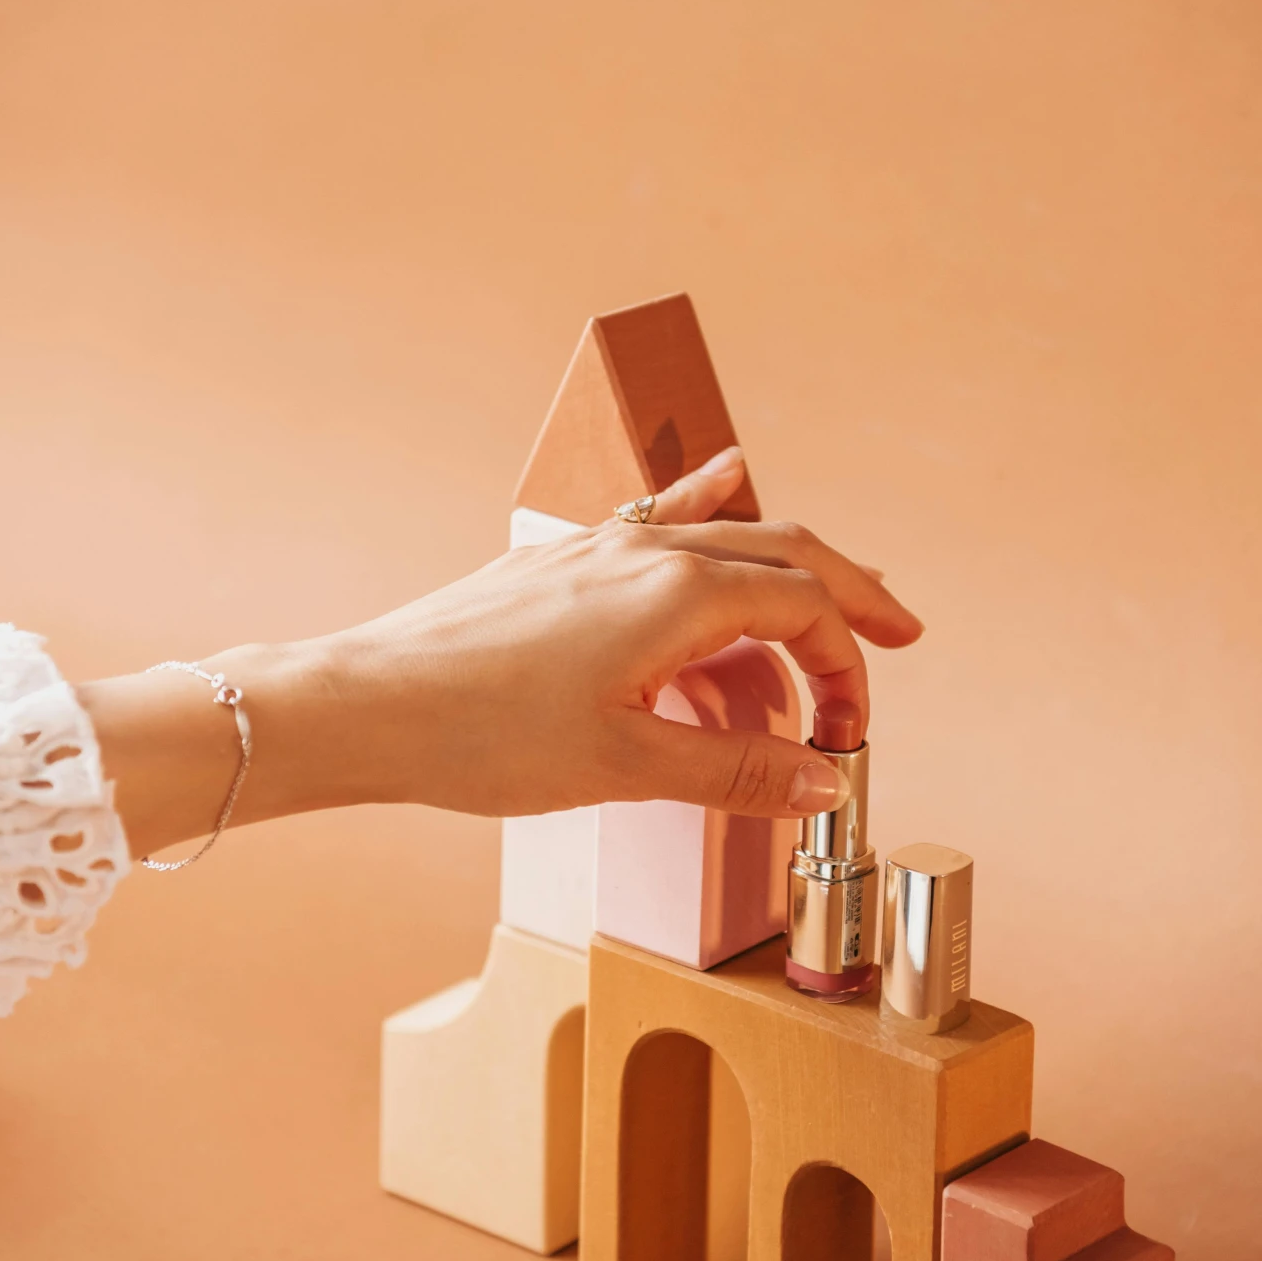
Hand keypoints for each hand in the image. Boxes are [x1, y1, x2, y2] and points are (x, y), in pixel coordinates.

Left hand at [81, 448, 922, 856]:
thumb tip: (822, 785)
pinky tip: (727, 475)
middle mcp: (643, 555)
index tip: (854, 736)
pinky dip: (708, 505)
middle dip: (846, 599)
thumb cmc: (480, 736)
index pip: (802, 612)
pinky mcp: (557, 567)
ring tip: (827, 601)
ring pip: (724, 538)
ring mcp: (596, 552)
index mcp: (677, 596)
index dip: (846, 672)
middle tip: (896, 637)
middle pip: (781, 557)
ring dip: (786, 569)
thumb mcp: (625, 769)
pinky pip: (657, 519)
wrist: (365, 705)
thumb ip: (735, 773)